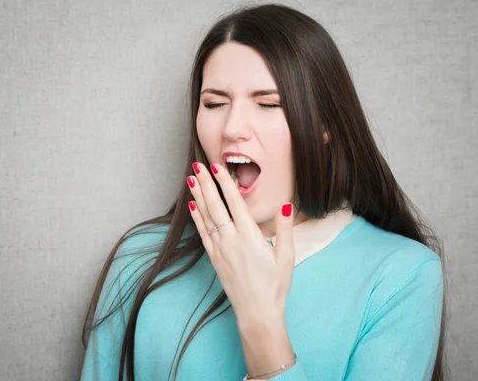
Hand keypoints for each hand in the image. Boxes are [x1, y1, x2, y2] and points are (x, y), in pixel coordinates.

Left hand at [186, 161, 295, 324]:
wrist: (257, 313)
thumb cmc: (275, 286)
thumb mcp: (286, 257)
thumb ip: (285, 229)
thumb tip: (285, 204)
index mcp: (250, 237)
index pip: (235, 202)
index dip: (225, 182)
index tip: (217, 167)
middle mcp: (232, 240)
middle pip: (216, 205)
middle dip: (206, 184)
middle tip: (197, 166)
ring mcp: (220, 250)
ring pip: (206, 217)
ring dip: (199, 196)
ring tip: (191, 179)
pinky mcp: (214, 259)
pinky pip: (203, 234)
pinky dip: (197, 218)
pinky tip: (192, 207)